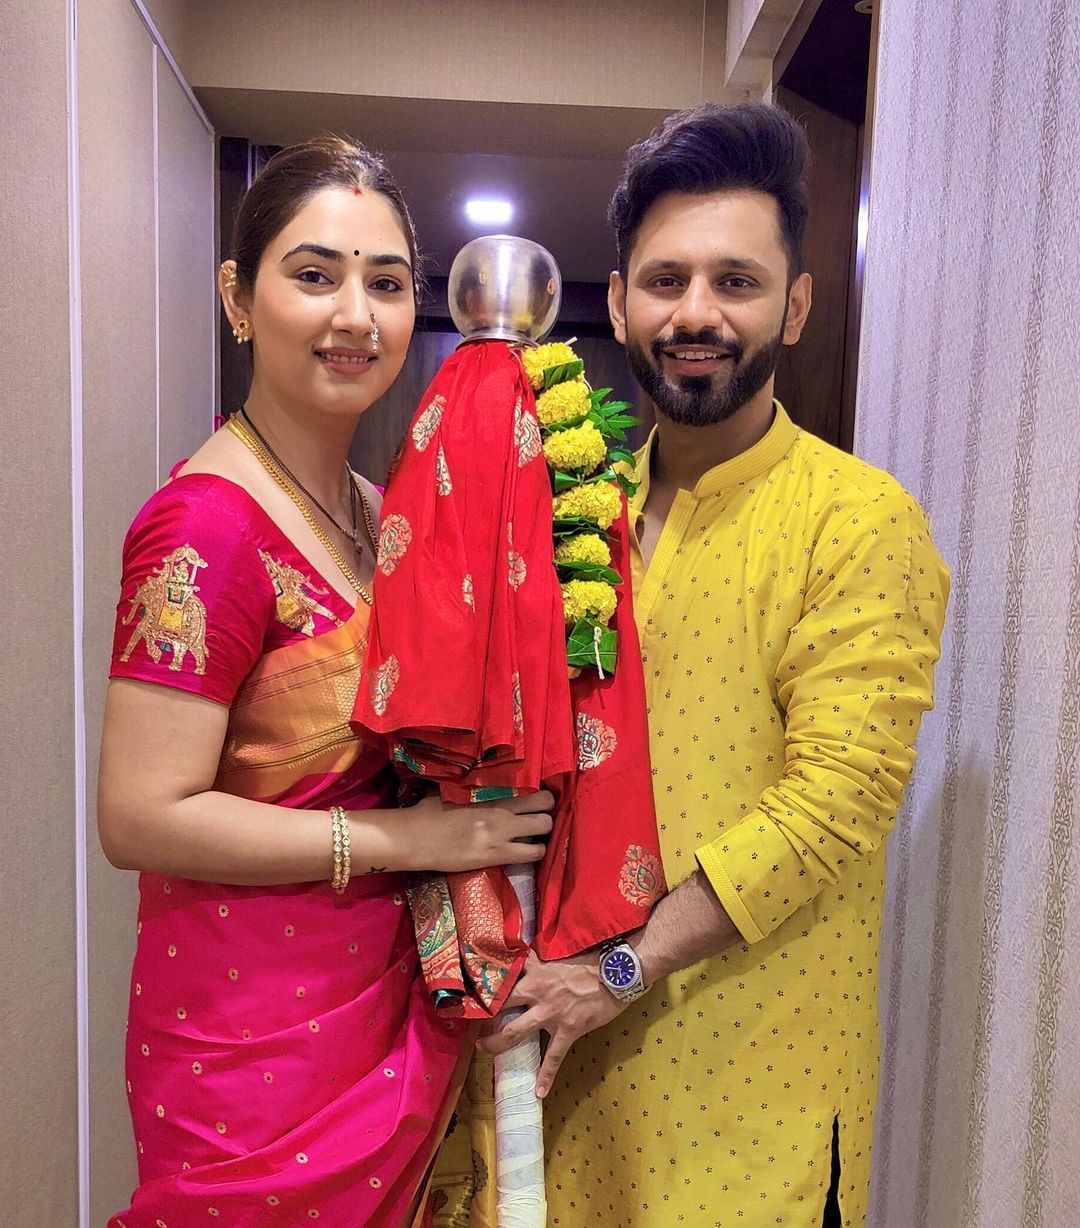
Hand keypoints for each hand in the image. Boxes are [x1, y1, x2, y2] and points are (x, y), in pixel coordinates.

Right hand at [400, 790, 554, 873]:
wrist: (417, 838)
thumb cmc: (430, 811)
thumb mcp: (456, 790)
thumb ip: (476, 787)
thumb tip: (485, 781)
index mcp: (492, 793)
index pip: (532, 789)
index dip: (541, 794)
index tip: (538, 798)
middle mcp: (503, 811)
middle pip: (545, 806)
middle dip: (546, 811)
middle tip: (539, 816)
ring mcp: (502, 835)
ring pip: (544, 828)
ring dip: (543, 832)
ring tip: (534, 835)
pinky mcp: (497, 856)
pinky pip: (531, 854)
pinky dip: (534, 852)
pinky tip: (527, 851)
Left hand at [477, 948, 625, 1096]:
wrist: (617, 973)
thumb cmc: (591, 962)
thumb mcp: (560, 957)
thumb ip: (542, 963)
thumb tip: (527, 961)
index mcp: (537, 972)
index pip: (506, 974)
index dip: (489, 981)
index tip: (472, 988)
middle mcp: (538, 992)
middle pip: (502, 1004)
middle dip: (484, 1014)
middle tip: (472, 1023)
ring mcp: (551, 1013)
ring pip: (516, 1031)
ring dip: (497, 1043)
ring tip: (484, 1050)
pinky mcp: (568, 1030)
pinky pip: (553, 1057)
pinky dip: (546, 1076)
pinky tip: (539, 1092)